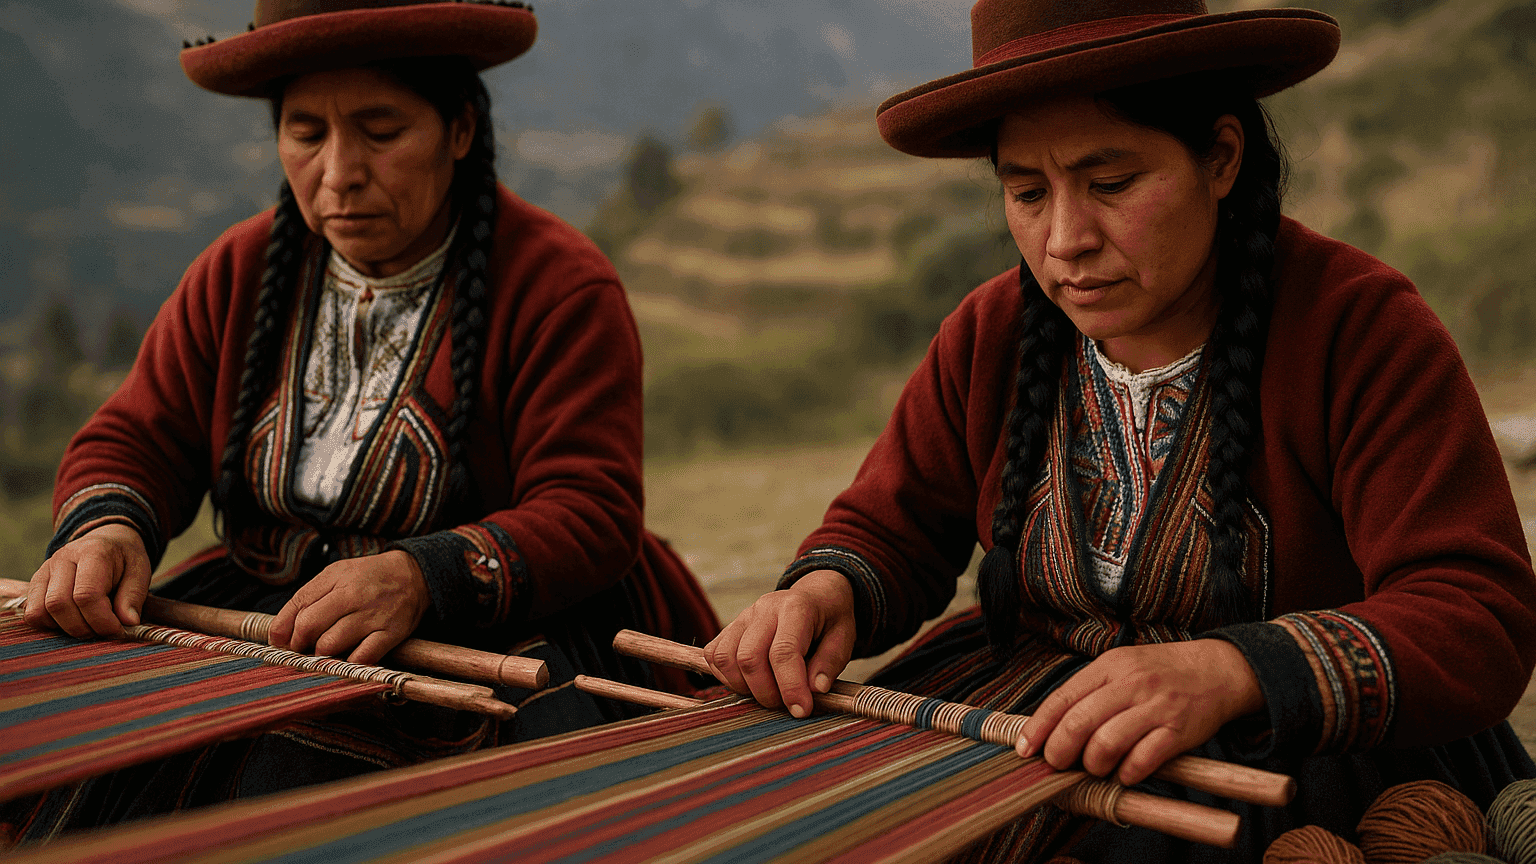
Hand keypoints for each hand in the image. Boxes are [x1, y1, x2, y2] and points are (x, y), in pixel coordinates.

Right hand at [26, 522, 150, 637]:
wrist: (107, 542)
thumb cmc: (124, 561)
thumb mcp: (139, 572)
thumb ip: (134, 596)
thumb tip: (128, 622)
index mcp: (93, 553)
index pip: (86, 595)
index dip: (101, 620)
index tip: (117, 630)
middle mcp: (62, 558)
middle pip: (59, 604)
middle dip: (83, 627)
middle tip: (102, 630)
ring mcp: (45, 570)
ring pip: (41, 611)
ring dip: (66, 628)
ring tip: (89, 625)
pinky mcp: (36, 582)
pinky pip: (32, 612)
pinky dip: (50, 625)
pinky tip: (72, 621)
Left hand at [268, 550, 430, 664]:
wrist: (415, 574)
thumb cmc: (369, 577)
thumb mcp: (335, 574)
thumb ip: (306, 598)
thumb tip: (278, 634)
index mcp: (336, 579)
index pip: (297, 609)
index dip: (284, 632)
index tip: (284, 643)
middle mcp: (354, 597)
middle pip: (309, 628)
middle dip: (299, 645)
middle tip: (304, 649)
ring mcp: (373, 616)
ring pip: (330, 646)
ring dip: (321, 656)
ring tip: (326, 653)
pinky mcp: (391, 634)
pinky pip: (361, 658)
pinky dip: (348, 664)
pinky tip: (347, 660)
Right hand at [705, 569, 856, 717]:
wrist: (815, 596)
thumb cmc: (829, 619)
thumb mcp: (844, 637)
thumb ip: (830, 663)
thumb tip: (815, 689)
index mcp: (796, 608)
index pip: (783, 651)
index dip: (791, 686)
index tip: (801, 710)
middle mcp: (764, 608)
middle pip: (749, 657)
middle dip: (766, 692)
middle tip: (785, 704)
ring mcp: (743, 616)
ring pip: (726, 658)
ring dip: (745, 687)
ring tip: (769, 692)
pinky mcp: (730, 627)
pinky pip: (715, 656)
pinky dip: (728, 677)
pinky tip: (751, 682)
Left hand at [1018, 639, 1262, 785]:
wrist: (1217, 670)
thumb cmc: (1159, 674)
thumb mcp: (1121, 668)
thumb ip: (1090, 692)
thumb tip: (1050, 728)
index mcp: (1109, 666)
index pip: (1063, 698)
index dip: (1039, 727)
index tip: (1025, 749)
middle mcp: (1130, 684)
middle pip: (1080, 722)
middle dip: (1061, 751)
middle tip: (1058, 764)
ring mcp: (1156, 707)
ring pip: (1108, 742)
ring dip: (1094, 764)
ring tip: (1095, 768)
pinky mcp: (1179, 731)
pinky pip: (1143, 759)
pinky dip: (1127, 773)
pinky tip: (1124, 774)